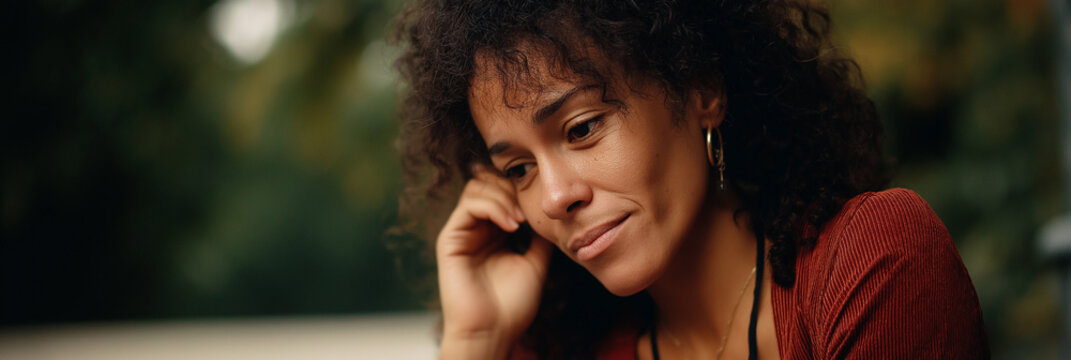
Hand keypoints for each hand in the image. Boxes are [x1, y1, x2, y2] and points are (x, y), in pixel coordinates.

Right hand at [436, 165, 553, 358]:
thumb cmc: (513, 305)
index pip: (503, 190)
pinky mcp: (450, 239)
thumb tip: (554, 210)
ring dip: (504, 196)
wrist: (493, 331)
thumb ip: (540, 235)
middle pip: (488, 182)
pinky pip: (468, 206)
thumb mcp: (536, 263)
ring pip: (477, 187)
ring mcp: (462, 231)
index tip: (543, 198)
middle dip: (512, 186)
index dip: (521, 187)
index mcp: (494, 231)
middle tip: (531, 205)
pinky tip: (511, 225)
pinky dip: (492, 207)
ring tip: (522, 220)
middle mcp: (476, 227)